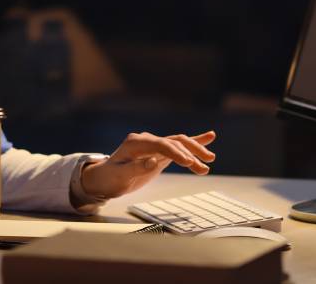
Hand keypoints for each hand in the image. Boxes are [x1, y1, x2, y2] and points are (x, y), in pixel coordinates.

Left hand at [79, 131, 215, 199]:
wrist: (105, 178)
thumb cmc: (110, 177)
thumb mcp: (120, 176)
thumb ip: (135, 168)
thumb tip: (152, 162)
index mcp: (136, 142)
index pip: (161, 144)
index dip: (176, 153)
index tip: (189, 163)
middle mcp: (147, 140)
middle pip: (173, 142)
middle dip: (191, 152)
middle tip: (205, 164)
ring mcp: (154, 145)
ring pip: (179, 143)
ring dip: (195, 151)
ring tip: (210, 160)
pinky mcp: (159, 153)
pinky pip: (178, 146)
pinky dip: (194, 142)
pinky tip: (209, 137)